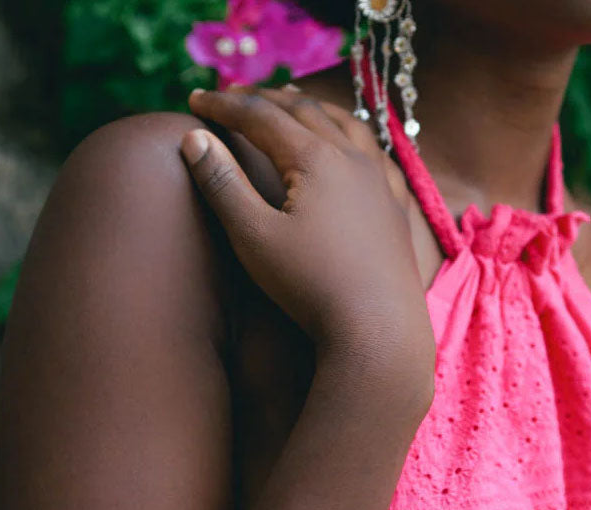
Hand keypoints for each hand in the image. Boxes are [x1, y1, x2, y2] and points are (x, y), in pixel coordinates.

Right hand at [182, 86, 435, 391]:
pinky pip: (377, 153)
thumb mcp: (254, 238)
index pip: (261, 115)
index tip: (195, 99)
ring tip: (292, 104)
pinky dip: (354, 135)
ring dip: (314, 107)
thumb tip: (193, 138)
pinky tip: (352, 144)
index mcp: (315, 158)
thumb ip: (223, 185)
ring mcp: (382, 181)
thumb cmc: (311, 288)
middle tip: (235, 97)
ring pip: (347, 123)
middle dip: (266, 99)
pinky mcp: (397, 208)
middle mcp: (353, 158)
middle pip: (304, 110)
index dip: (224, 105)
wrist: (377, 330)